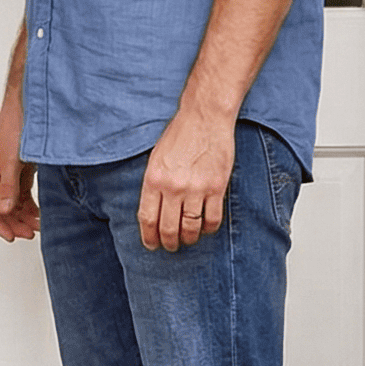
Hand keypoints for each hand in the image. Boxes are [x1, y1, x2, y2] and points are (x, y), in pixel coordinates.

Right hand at [0, 95, 39, 241]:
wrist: (28, 109)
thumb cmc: (13, 126)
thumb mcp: (11, 160)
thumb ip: (8, 187)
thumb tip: (5, 210)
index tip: (11, 235)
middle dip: (13, 224)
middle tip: (28, 234)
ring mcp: (6, 177)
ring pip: (11, 206)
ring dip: (23, 218)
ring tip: (36, 226)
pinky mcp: (19, 174)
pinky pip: (22, 197)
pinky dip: (30, 208)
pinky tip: (38, 215)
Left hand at [138, 109, 234, 252]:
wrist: (204, 118)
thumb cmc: (178, 136)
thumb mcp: (155, 159)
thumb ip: (154, 184)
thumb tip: (153, 211)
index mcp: (153, 180)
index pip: (147, 219)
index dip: (149, 237)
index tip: (151, 245)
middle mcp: (173, 187)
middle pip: (168, 228)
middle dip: (169, 243)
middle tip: (170, 247)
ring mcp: (196, 188)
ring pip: (191, 227)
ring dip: (188, 239)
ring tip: (187, 240)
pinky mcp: (216, 187)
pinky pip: (212, 219)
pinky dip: (209, 228)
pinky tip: (205, 227)